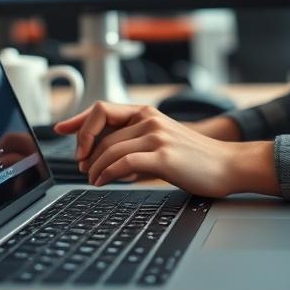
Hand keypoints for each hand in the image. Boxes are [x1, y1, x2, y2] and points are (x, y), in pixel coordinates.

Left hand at [54, 101, 275, 197]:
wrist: (229, 165)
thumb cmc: (195, 159)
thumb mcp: (162, 141)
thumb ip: (135, 142)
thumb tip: (103, 155)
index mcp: (147, 113)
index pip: (102, 109)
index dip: (79, 120)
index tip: (61, 129)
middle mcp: (150, 120)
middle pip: (101, 134)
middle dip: (85, 153)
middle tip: (81, 167)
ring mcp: (157, 137)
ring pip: (109, 150)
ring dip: (94, 167)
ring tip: (92, 179)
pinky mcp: (163, 157)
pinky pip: (122, 164)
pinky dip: (107, 174)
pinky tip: (104, 181)